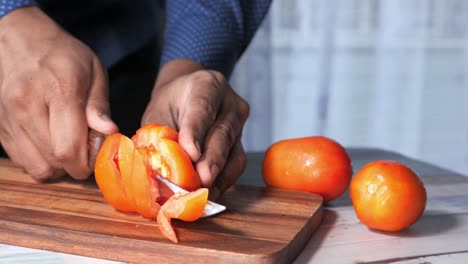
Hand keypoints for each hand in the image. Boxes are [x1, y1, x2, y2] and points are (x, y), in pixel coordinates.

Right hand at [0, 7, 116, 180]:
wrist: (19, 39)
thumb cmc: (63, 55)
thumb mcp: (94, 71)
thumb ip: (99, 105)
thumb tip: (109, 133)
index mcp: (58, 90)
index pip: (68, 149)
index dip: (87, 163)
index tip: (97, 153)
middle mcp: (26, 105)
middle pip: (53, 162)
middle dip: (76, 166)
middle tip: (86, 149)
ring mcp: (8, 117)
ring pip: (36, 167)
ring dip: (58, 166)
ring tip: (69, 146)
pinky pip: (22, 160)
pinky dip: (41, 160)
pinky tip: (51, 142)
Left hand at [142, 59, 248, 199]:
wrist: (188, 97)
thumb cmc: (171, 105)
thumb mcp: (158, 113)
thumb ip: (159, 136)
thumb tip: (159, 167)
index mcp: (207, 84)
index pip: (202, 108)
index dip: (196, 132)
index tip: (190, 154)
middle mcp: (229, 102)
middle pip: (223, 133)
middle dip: (212, 160)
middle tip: (201, 181)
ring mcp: (240, 123)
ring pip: (234, 152)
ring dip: (219, 176)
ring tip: (203, 194)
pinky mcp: (242, 143)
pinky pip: (236, 164)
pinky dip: (223, 181)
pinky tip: (209, 193)